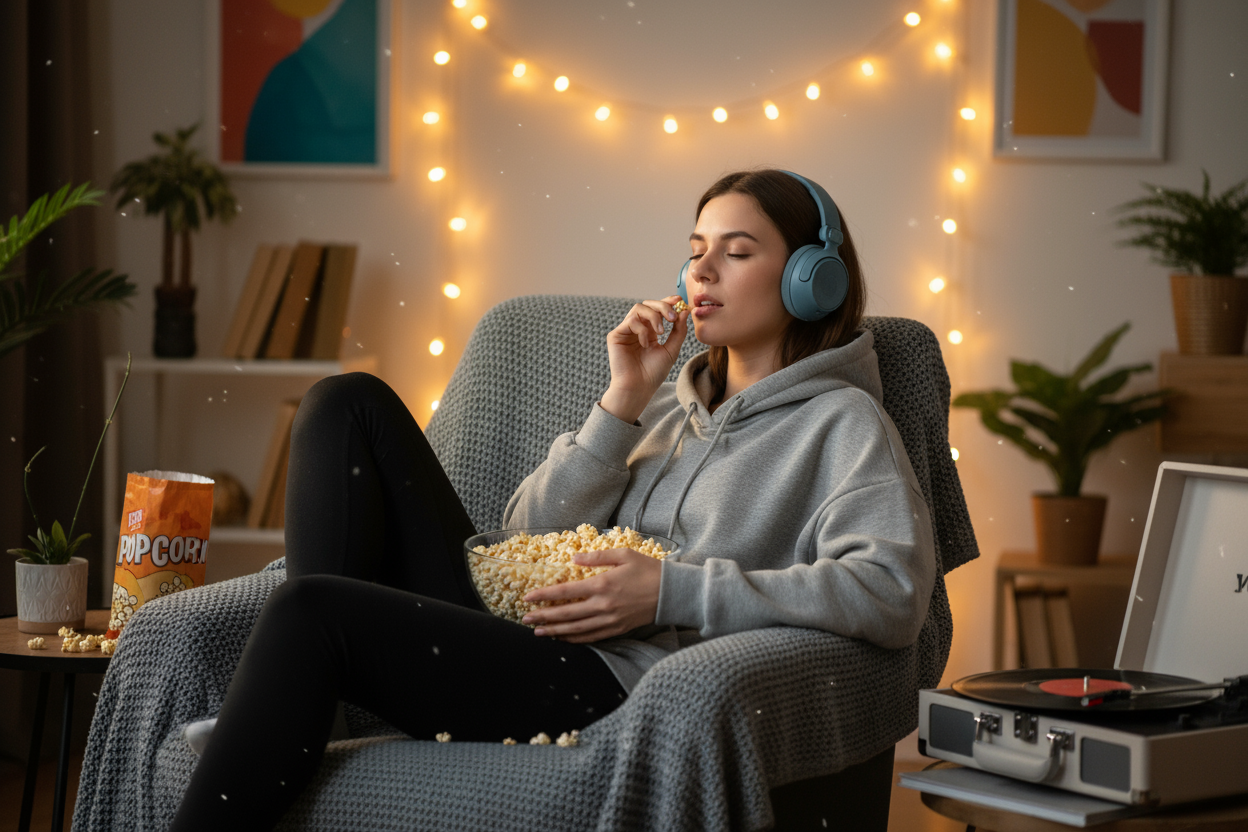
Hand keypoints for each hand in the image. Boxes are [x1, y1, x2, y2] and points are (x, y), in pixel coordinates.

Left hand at [521, 549, 661, 642]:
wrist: (672, 593)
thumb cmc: (648, 570)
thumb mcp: (623, 555)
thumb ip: (596, 556)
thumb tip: (573, 559)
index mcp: (602, 584)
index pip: (565, 592)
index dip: (544, 595)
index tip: (528, 598)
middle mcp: (603, 605)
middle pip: (566, 614)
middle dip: (543, 617)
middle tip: (525, 619)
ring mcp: (610, 620)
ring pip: (576, 630)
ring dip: (555, 632)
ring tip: (538, 633)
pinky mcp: (617, 629)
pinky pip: (591, 637)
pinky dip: (575, 640)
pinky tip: (563, 639)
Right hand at [601, 296, 689, 422]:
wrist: (638, 388)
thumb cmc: (653, 373)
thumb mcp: (672, 350)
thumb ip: (678, 331)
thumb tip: (684, 311)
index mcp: (649, 331)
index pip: (657, 310)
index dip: (667, 302)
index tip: (679, 301)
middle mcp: (637, 329)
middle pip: (648, 304)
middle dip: (662, 306)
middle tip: (672, 316)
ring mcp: (626, 331)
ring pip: (638, 308)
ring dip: (654, 316)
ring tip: (661, 332)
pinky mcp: (616, 335)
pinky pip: (631, 321)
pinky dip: (642, 330)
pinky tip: (645, 344)